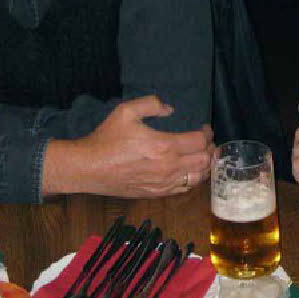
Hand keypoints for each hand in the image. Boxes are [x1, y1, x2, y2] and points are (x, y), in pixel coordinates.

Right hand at [75, 95, 213, 197]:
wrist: (88, 168)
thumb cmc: (106, 139)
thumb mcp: (126, 111)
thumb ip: (151, 104)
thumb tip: (169, 109)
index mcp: (164, 146)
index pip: (199, 141)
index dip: (206, 133)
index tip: (204, 128)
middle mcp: (168, 167)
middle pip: (204, 160)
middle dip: (210, 148)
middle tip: (206, 141)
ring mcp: (163, 184)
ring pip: (198, 178)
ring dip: (205, 165)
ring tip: (201, 156)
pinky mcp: (156, 193)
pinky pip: (184, 189)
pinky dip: (192, 179)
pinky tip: (189, 171)